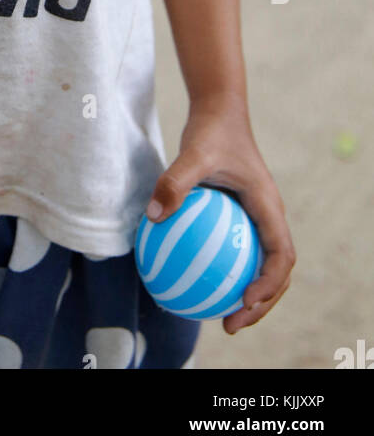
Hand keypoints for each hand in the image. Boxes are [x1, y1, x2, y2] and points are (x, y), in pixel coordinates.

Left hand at [145, 99, 295, 335]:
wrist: (218, 111)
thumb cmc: (210, 131)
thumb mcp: (192, 153)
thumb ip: (175, 182)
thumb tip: (153, 216)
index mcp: (269, 208)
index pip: (282, 256)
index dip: (269, 285)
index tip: (245, 301)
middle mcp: (267, 217)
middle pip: (275, 271)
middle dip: (259, 304)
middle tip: (229, 324)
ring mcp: (255, 218)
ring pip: (258, 264)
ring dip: (244, 293)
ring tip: (214, 315)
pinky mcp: (239, 216)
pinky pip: (235, 250)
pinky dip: (221, 270)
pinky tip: (188, 280)